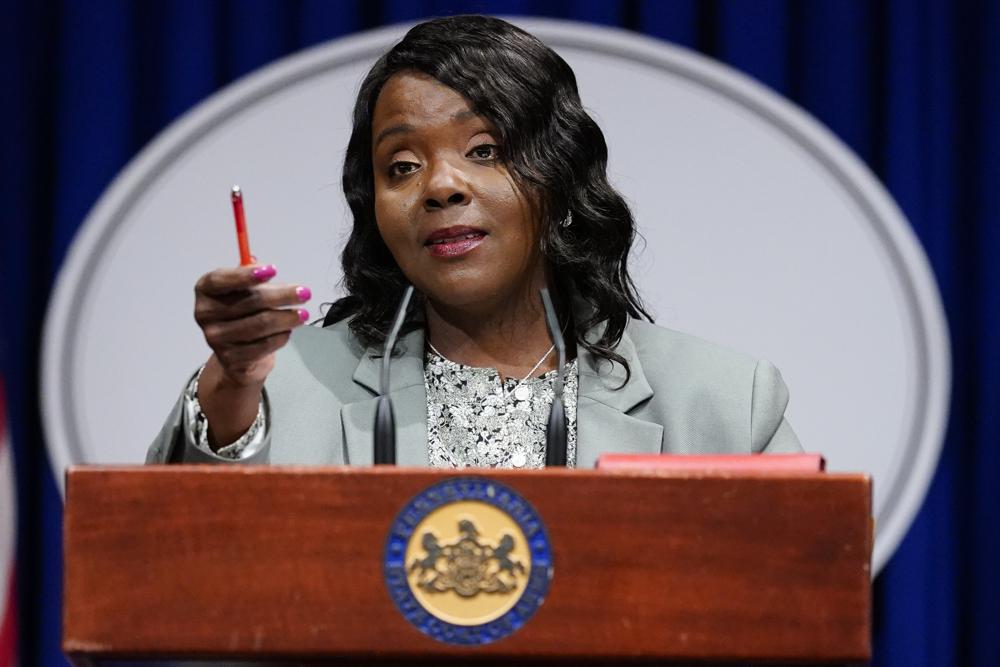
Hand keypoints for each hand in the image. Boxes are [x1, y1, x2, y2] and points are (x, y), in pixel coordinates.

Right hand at [192, 264, 309, 445]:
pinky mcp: (230, 358)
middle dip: (282, 296)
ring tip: (303, 314)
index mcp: (206, 289)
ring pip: (260, 324)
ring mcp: (215, 337)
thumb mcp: (244, 289)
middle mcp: (204, 313)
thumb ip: (252, 276)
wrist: (238, 352)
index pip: (222, 280)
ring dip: (287, 318)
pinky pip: (263, 345)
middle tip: (305, 293)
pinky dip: (280, 337)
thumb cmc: (244, 311)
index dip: (247, 275)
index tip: (273, 270)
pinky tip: (288, 331)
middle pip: (250, 302)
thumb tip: (262, 265)